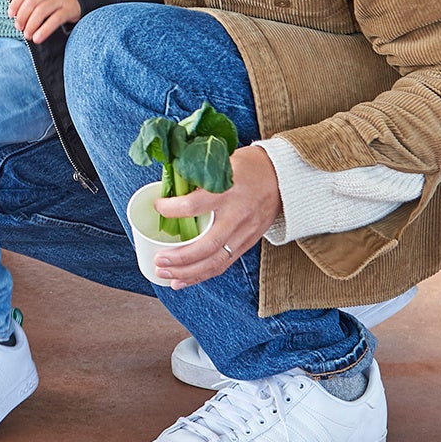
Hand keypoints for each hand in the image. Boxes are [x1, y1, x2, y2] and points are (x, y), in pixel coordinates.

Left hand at [8, 0, 81, 43]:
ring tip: (27, 35)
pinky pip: (55, 20)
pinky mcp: (71, 8)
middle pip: (32, 0)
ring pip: (41, 10)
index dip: (15, 2)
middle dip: (22, 16)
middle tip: (19, 27)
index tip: (11, 15)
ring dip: (31, 25)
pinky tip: (37, 38)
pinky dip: (43, 30)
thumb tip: (16, 15)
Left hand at [151, 146, 283, 288]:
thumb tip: (167, 183)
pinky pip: (223, 264)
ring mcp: (244, 233)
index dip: (172, 210)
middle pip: (207, 245)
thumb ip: (199, 175)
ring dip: (188, 273)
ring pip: (215, 261)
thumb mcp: (223, 162)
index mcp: (228, 191)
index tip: (158, 207)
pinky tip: (183, 280)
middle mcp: (237, 215)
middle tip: (159, 261)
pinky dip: (201, 275)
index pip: (195, 205)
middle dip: (180, 258)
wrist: (282, 177)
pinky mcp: (248, 243)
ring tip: (164, 275)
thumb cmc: (248, 166)